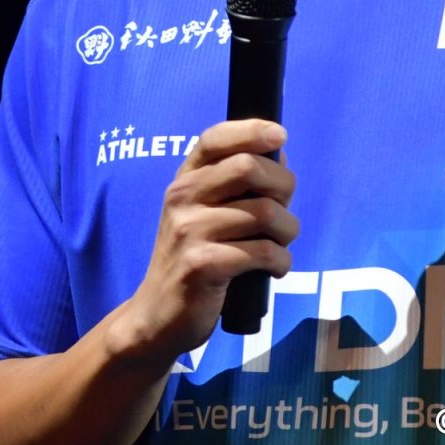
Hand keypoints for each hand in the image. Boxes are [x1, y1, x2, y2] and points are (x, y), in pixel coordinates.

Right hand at [107, 118, 299, 370]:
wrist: (158, 314)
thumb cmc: (193, 258)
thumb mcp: (203, 214)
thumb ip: (234, 185)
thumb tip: (279, 156)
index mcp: (184, 180)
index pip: (215, 138)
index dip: (252, 130)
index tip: (280, 136)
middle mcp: (182, 198)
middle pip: (249, 168)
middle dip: (283, 188)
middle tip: (283, 213)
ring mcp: (189, 230)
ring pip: (265, 213)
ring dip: (287, 232)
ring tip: (279, 246)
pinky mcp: (202, 265)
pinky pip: (262, 252)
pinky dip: (280, 261)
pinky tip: (273, 268)